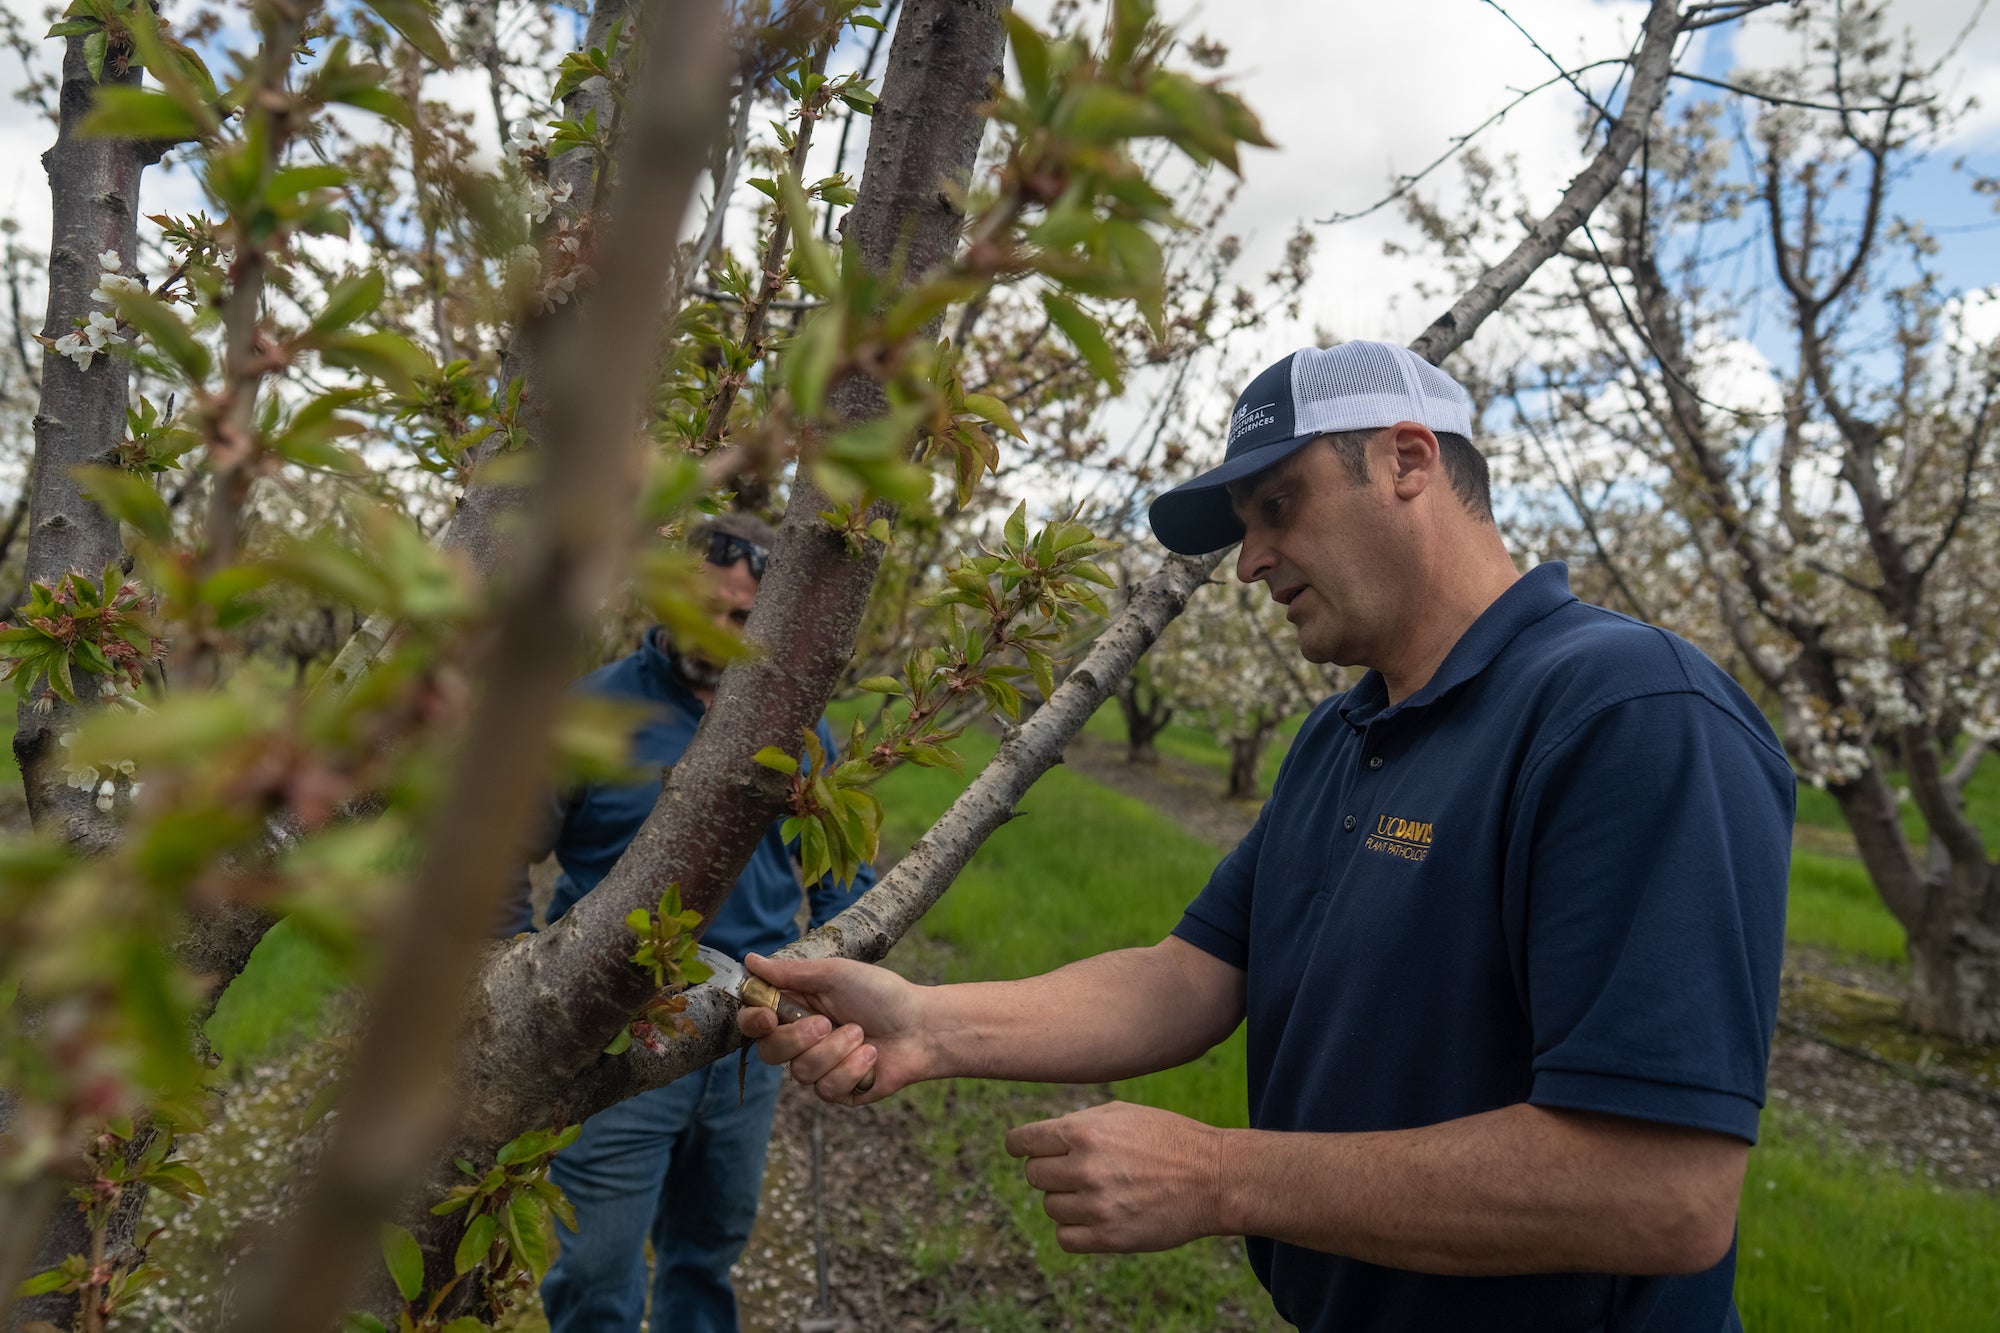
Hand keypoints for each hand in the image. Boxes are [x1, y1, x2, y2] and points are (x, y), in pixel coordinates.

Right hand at [737, 953, 924, 1103]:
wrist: (922, 1026)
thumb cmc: (881, 994)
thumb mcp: (836, 975)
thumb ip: (792, 972)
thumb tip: (750, 959)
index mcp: (797, 1009)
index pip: (756, 1022)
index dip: (754, 1023)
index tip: (769, 1017)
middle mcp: (802, 1041)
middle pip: (770, 1052)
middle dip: (799, 1039)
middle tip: (828, 1023)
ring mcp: (820, 1068)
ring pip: (801, 1073)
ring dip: (836, 1051)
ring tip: (862, 1035)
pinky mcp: (838, 1091)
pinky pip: (827, 1089)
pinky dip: (852, 1069)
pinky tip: (871, 1056)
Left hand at [1004, 1101, 1227, 1253]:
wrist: (1213, 1177)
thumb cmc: (1167, 1138)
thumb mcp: (1122, 1113)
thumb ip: (1078, 1123)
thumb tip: (1037, 1139)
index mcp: (1084, 1132)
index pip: (1024, 1142)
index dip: (1019, 1145)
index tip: (1019, 1149)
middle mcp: (1085, 1168)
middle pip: (1035, 1175)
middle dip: (1050, 1170)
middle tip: (1075, 1169)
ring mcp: (1096, 1206)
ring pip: (1050, 1206)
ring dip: (1066, 1199)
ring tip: (1097, 1191)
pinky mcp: (1109, 1238)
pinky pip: (1065, 1238)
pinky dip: (1074, 1229)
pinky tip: (1094, 1216)